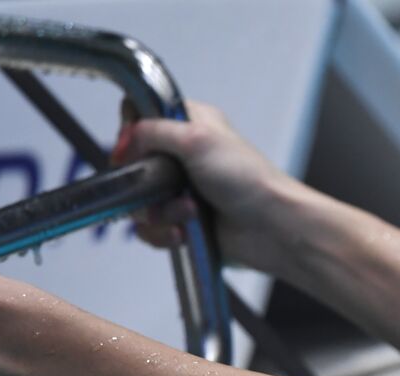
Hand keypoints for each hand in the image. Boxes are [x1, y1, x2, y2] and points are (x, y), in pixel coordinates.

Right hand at [114, 100, 301, 276]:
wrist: (273, 228)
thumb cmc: (246, 179)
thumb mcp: (197, 139)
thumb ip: (153, 131)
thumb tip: (126, 140)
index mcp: (190, 124)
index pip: (140, 118)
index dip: (131, 135)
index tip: (132, 151)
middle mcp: (183, 155)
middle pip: (133, 165)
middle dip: (143, 184)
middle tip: (162, 189)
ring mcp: (181, 190)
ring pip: (139, 201)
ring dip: (160, 211)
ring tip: (189, 213)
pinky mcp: (183, 222)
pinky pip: (152, 228)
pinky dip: (164, 233)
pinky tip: (185, 233)